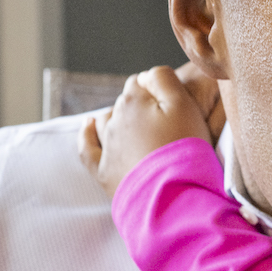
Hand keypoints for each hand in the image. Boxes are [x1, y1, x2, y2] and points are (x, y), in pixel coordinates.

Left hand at [79, 63, 225, 197]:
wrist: (172, 195)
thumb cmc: (184, 149)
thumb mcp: (184, 104)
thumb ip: (163, 79)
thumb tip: (146, 75)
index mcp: (133, 101)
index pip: (141, 82)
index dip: (158, 90)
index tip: (175, 104)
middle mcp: (114, 120)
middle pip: (126, 103)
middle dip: (143, 107)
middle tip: (168, 124)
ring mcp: (107, 147)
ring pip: (108, 121)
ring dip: (121, 120)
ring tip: (142, 130)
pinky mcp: (104, 172)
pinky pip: (88, 147)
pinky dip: (87, 135)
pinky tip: (89, 126)